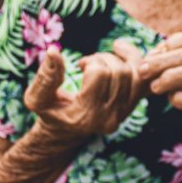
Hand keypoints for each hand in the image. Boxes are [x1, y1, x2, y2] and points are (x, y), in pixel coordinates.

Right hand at [23, 39, 143, 142]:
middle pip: (120, 72)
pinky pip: (144, 79)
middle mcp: (109, 118)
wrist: (65, 131)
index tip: (80, 65)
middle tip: (89, 63)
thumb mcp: (37, 98)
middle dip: (104, 58)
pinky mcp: (131, 107)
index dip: (91, 62)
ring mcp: (123, 114)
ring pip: (135, 74)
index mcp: (86, 116)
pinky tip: (121, 52)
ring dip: (118, 59)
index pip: (100, 75)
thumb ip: (45, 77)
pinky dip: (136, 61)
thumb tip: (53, 51)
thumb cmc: (49, 112)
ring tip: (101, 61)